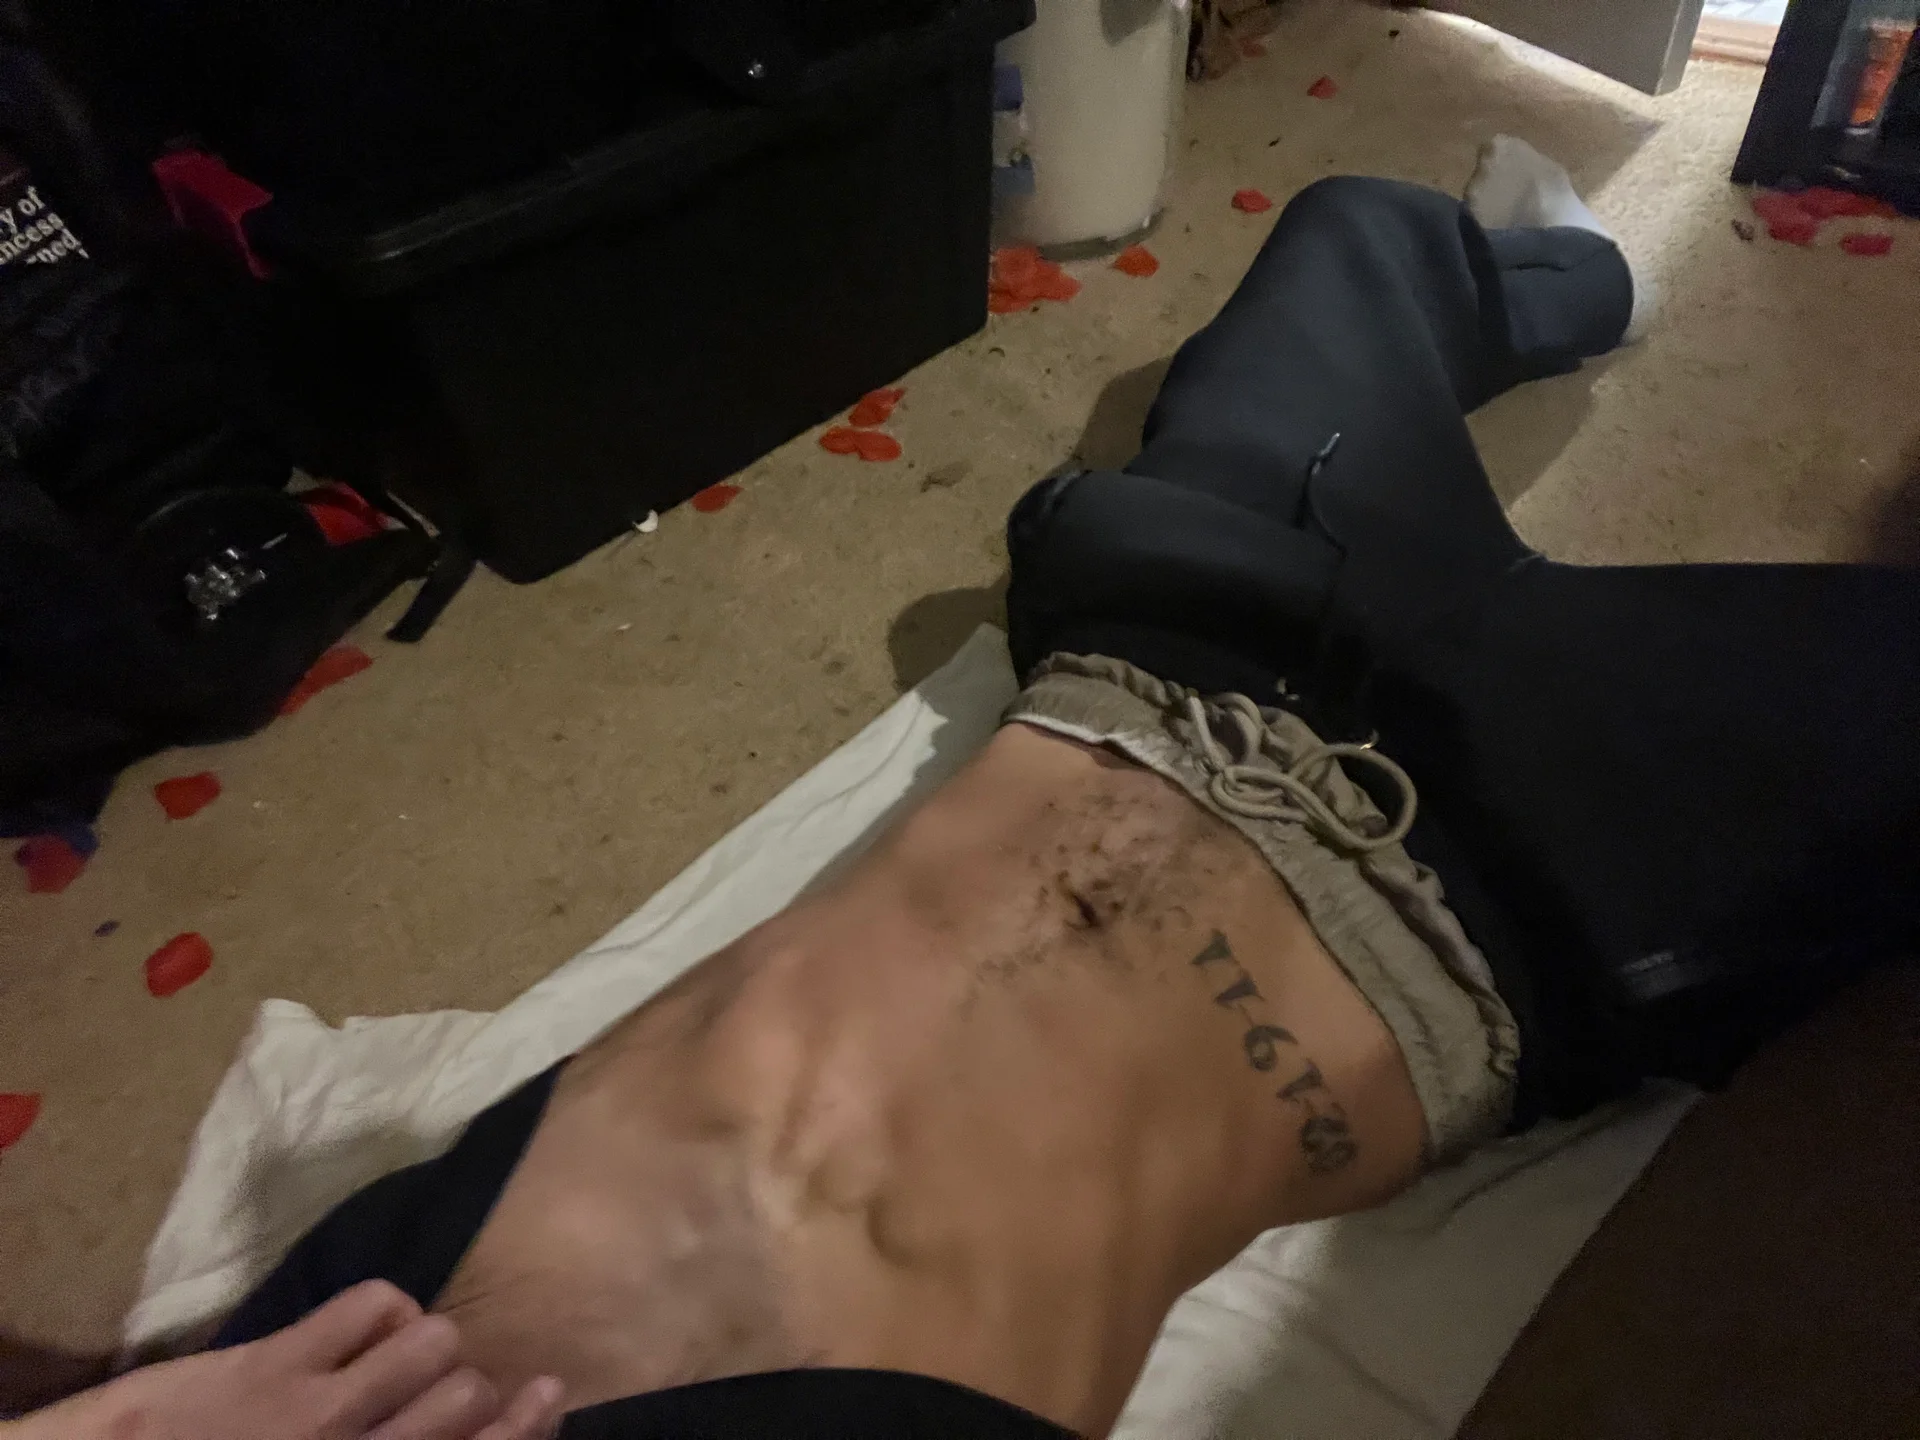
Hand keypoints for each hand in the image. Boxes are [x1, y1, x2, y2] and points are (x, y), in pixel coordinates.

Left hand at [5, 1281, 563, 1439]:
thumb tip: (424, 1422)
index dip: (523, 1427)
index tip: (548, 1394)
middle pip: (463, 1403)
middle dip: (470, 1391)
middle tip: (461, 1385)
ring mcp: (317, 1411)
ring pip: (428, 1348)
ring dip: (430, 1345)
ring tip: (414, 1348)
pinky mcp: (272, 1364)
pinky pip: (369, 1305)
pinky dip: (385, 1305)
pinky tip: (371, 1320)